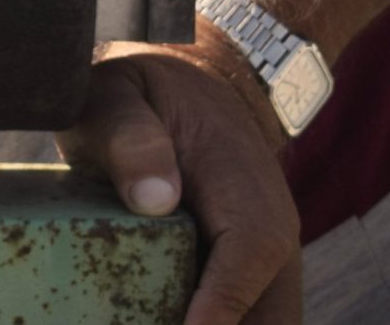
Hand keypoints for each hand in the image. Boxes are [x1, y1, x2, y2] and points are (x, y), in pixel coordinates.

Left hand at [58, 41, 301, 324]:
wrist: (197, 88)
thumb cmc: (145, 92)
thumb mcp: (117, 93)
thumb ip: (127, 135)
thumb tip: (154, 199)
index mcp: (242, 186)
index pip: (250, 253)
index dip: (223, 303)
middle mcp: (269, 228)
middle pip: (272, 311)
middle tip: (150, 320)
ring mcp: (266, 256)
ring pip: (267, 320)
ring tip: (150, 318)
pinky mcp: (249, 271)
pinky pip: (250, 315)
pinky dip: (219, 323)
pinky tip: (162, 317)